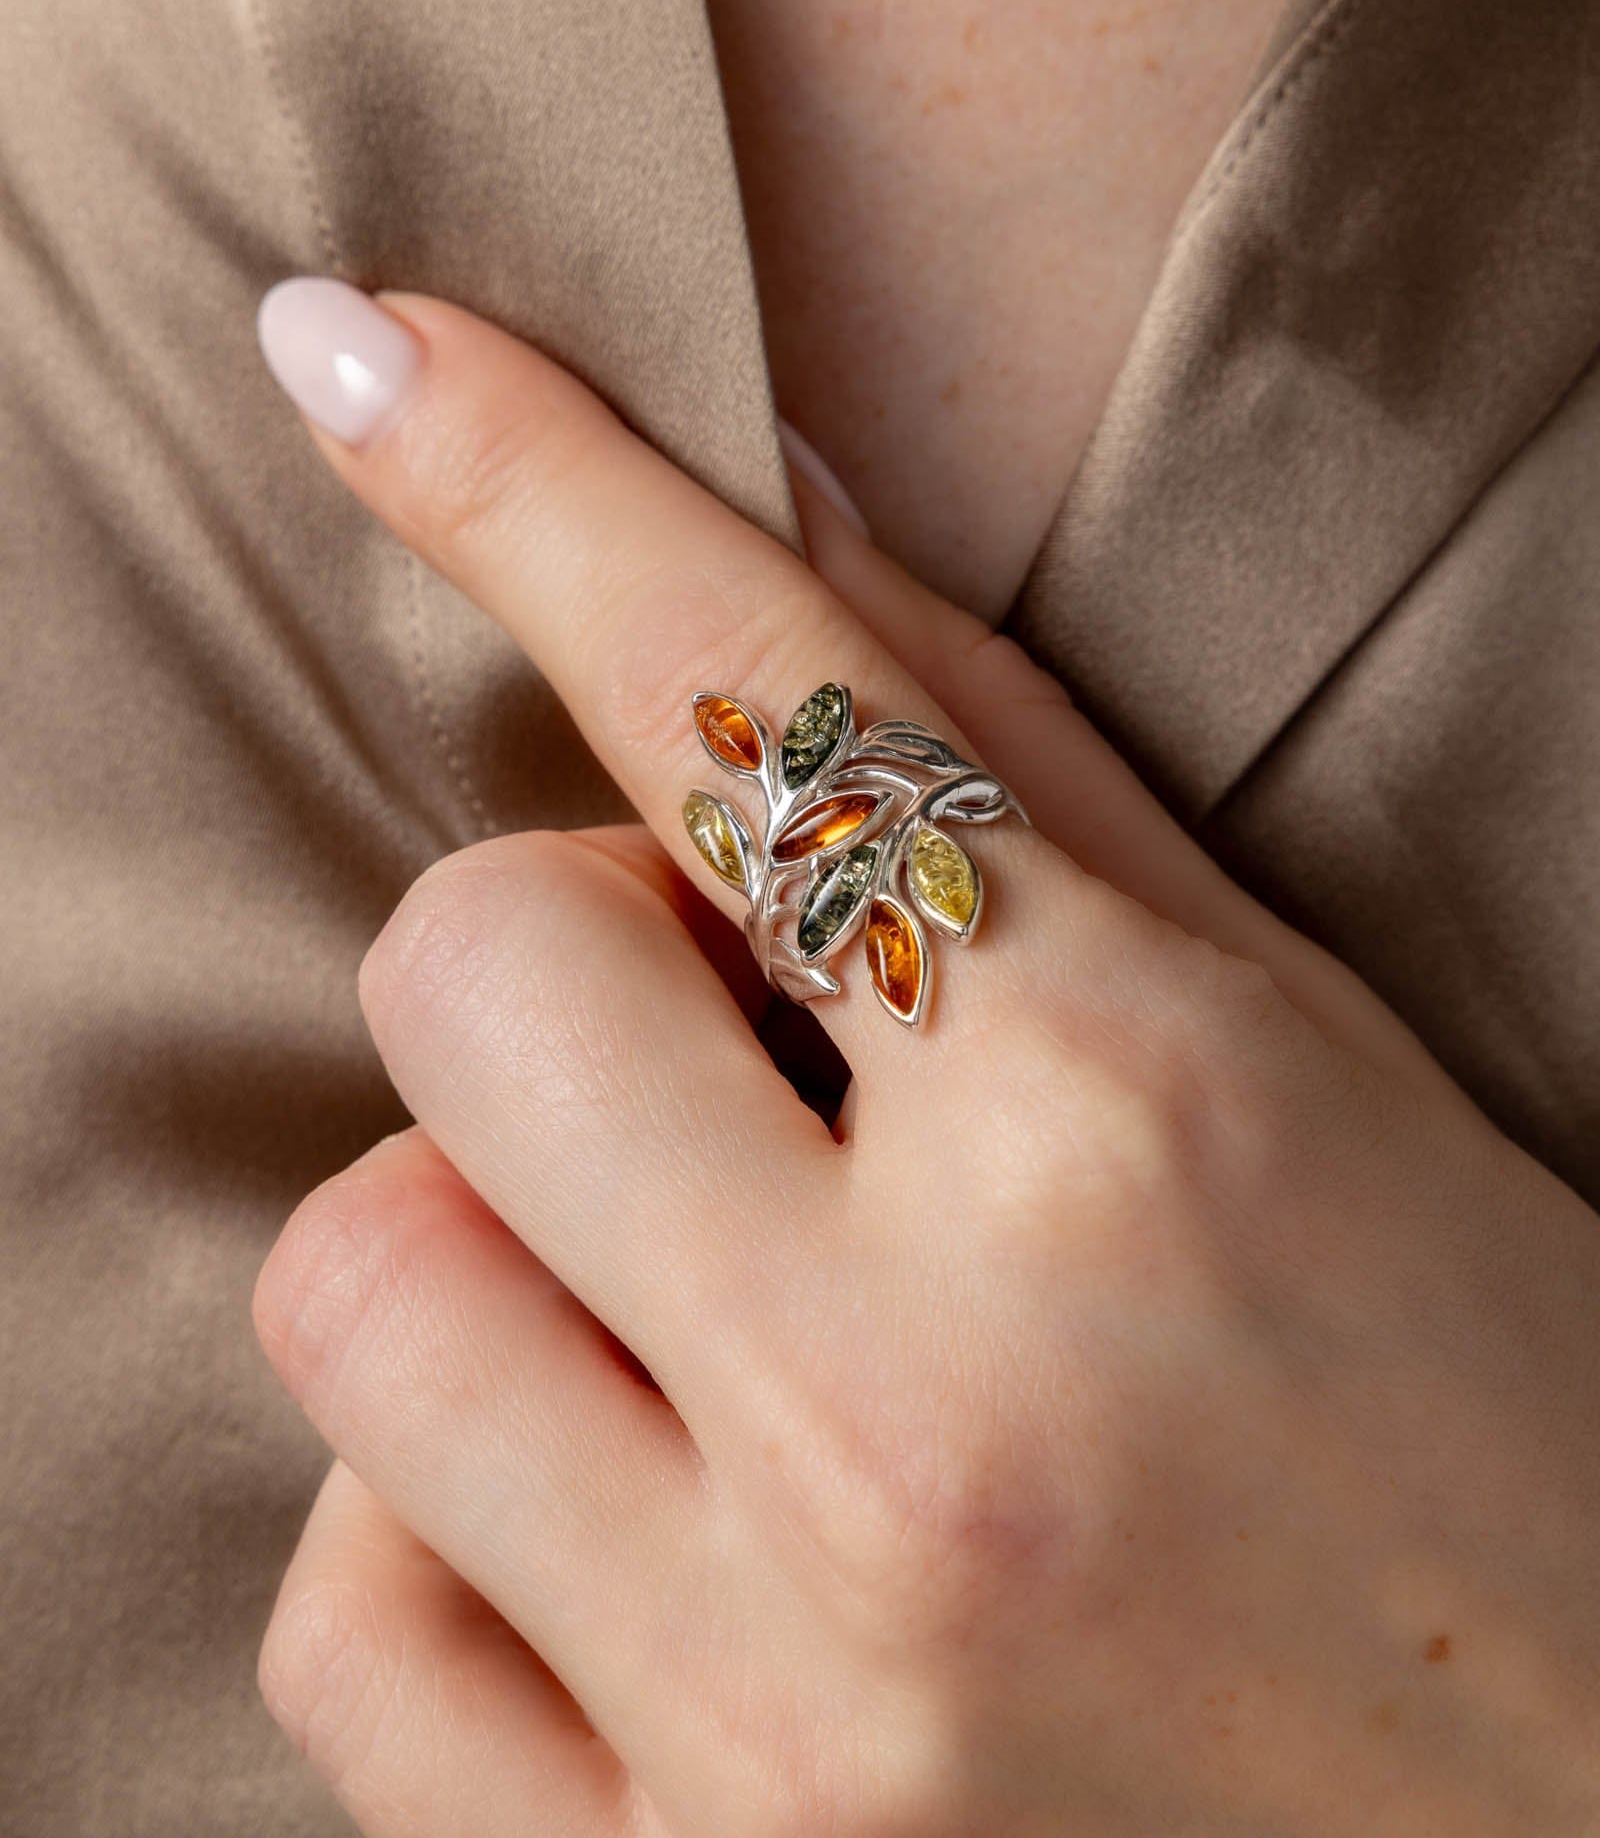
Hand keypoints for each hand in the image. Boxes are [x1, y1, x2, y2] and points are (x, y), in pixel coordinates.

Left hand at [251, 280, 1599, 1835]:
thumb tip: (773, 518)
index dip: (529, 476)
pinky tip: (616, 1518)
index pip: (752, 700)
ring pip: (360, 1280)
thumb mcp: (1311, 1071)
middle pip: (462, 974)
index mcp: (1136, 1135)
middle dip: (564, 956)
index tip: (363, 350)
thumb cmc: (1487, 1428)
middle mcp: (928, 1411)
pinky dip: (438, 1522)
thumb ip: (1033, 787)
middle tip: (725, 1038)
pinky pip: (345, 1613)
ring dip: (488, 1232)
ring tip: (676, 1299)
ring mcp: (777, 1697)